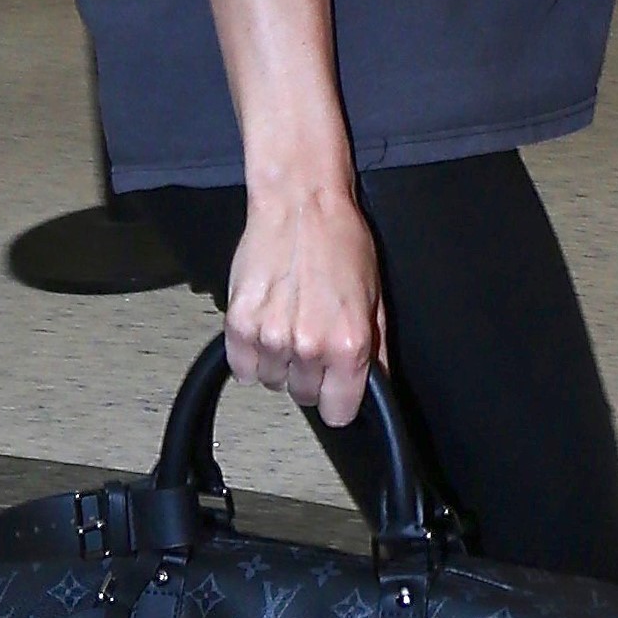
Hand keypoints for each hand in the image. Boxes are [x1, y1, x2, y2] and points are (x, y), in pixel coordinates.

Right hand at [224, 178, 385, 428]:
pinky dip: (251, 353)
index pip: (339, 413)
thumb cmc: (339, 240)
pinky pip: (242, 368)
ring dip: (279, 362)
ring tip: (287, 322)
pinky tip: (265, 324)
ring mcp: (271, 337)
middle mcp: (309, 347)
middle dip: (308, 374)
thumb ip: (377, 349)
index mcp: (348, 344)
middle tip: (311, 336)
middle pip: (304, 396)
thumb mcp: (375, 296)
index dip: (338, 398)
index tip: (334, 386)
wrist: (300, 204)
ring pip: (272, 382)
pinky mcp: (239, 325)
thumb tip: (378, 383)